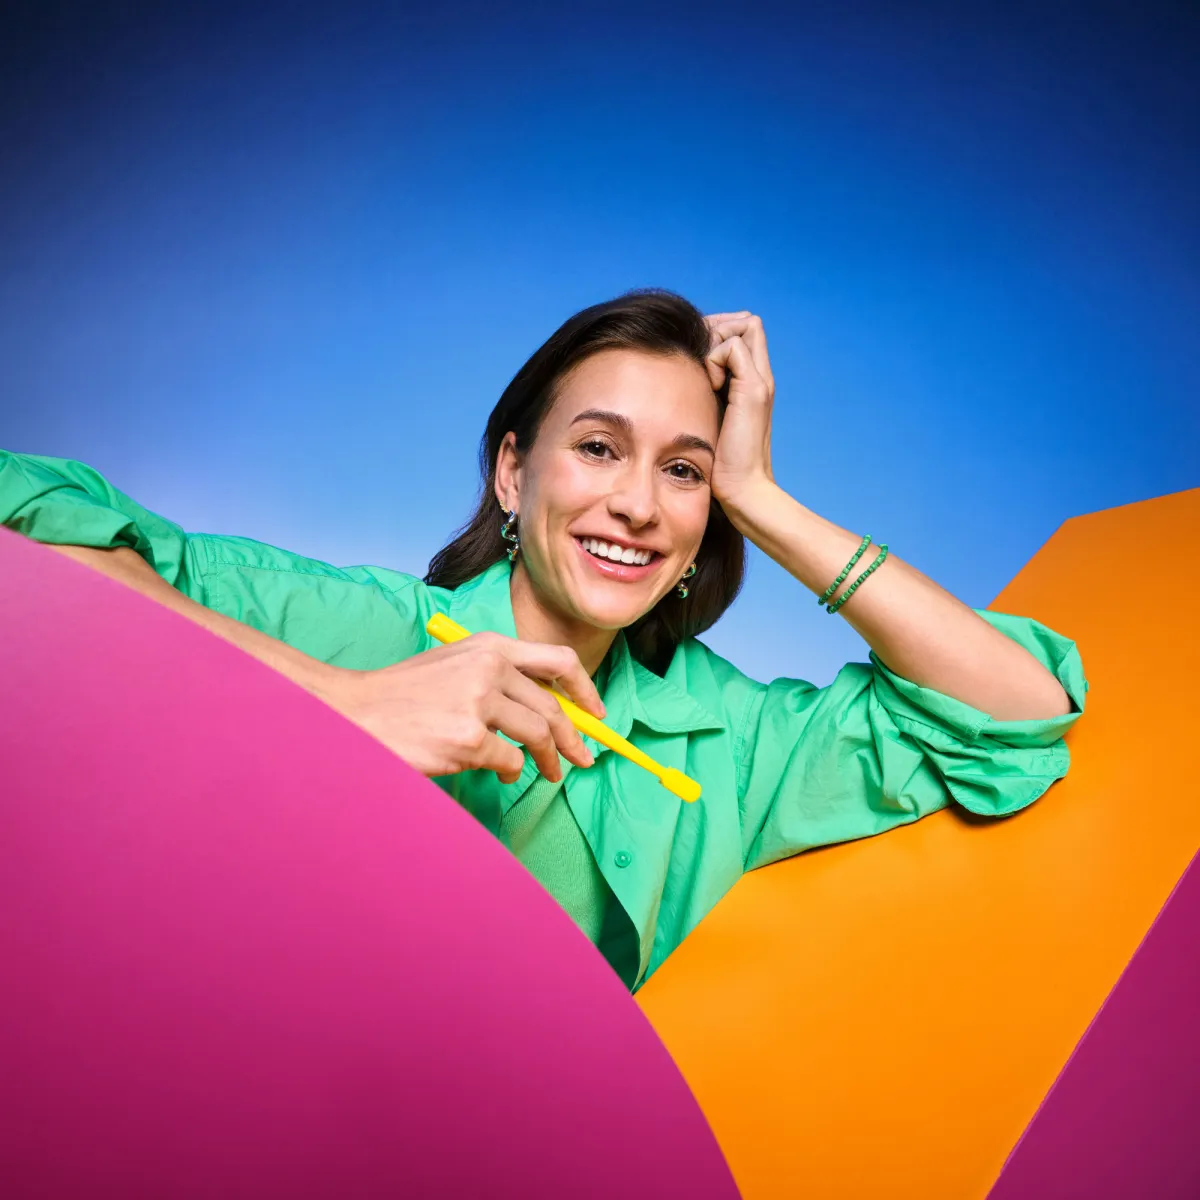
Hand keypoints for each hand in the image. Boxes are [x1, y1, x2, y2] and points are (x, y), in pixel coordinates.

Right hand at [326, 632, 603, 783]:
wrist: (356, 712)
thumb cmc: (403, 694)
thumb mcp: (454, 664)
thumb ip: (497, 675)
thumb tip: (544, 708)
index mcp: (490, 645)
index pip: (558, 660)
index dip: (584, 689)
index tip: (596, 713)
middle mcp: (490, 667)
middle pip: (552, 707)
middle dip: (572, 738)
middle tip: (580, 758)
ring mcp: (480, 702)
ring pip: (538, 735)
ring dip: (548, 759)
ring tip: (548, 773)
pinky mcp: (469, 737)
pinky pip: (509, 760)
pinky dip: (511, 770)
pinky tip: (501, 772)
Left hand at [703, 310, 775, 504]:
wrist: (743, 489)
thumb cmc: (721, 462)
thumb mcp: (710, 419)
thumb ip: (706, 396)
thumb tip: (681, 378)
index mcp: (752, 383)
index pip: (744, 331)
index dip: (719, 331)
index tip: (697, 354)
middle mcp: (761, 376)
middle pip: (747, 321)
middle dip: (717, 327)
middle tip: (697, 355)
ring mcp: (760, 381)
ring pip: (744, 325)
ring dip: (716, 340)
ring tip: (704, 374)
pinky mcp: (754, 389)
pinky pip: (733, 346)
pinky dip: (715, 358)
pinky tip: (708, 386)